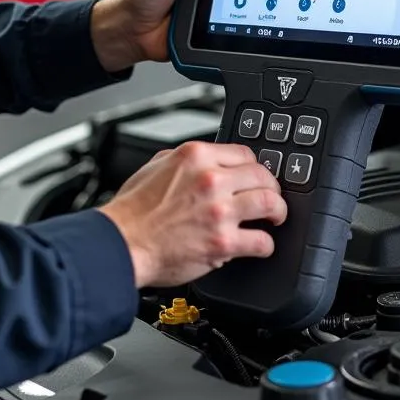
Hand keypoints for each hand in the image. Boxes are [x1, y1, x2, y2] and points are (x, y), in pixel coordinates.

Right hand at [97, 141, 287, 287]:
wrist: (122, 242)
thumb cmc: (133, 210)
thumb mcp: (157, 165)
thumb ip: (184, 160)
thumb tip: (204, 162)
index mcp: (195, 156)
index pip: (244, 154)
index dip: (254, 167)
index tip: (256, 177)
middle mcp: (211, 179)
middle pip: (263, 176)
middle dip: (272, 188)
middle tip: (271, 198)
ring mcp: (219, 210)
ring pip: (270, 203)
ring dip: (277, 212)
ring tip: (274, 219)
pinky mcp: (223, 242)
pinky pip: (262, 241)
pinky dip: (265, 245)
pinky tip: (259, 245)